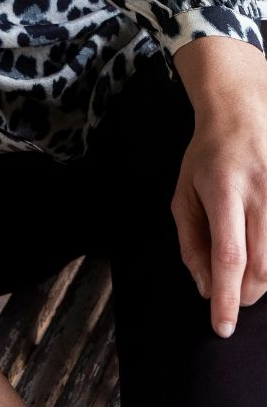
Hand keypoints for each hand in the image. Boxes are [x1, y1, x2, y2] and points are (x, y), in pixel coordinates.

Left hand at [170, 57, 266, 337]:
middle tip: (229, 295)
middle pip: (261, 268)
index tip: (221, 327)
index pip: (229, 256)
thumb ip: (191, 242)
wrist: (240, 116)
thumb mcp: (183, 194)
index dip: (227, 297)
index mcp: (224, 192)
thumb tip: (206, 288)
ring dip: (261, 282)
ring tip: (243, 272)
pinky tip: (258, 256)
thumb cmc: (206, 158)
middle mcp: (259, 196)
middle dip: (244, 295)